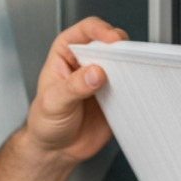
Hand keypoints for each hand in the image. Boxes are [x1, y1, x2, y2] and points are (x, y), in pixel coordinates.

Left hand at [23, 17, 127, 162]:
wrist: (55, 150)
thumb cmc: (45, 122)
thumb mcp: (53, 103)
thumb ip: (74, 87)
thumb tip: (94, 73)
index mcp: (66, 53)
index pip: (85, 31)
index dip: (100, 30)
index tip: (111, 40)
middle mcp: (86, 62)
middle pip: (110, 42)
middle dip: (120, 48)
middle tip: (124, 61)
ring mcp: (104, 78)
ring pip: (124, 62)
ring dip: (130, 67)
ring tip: (130, 77)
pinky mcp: (116, 95)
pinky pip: (131, 85)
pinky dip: (136, 87)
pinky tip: (134, 92)